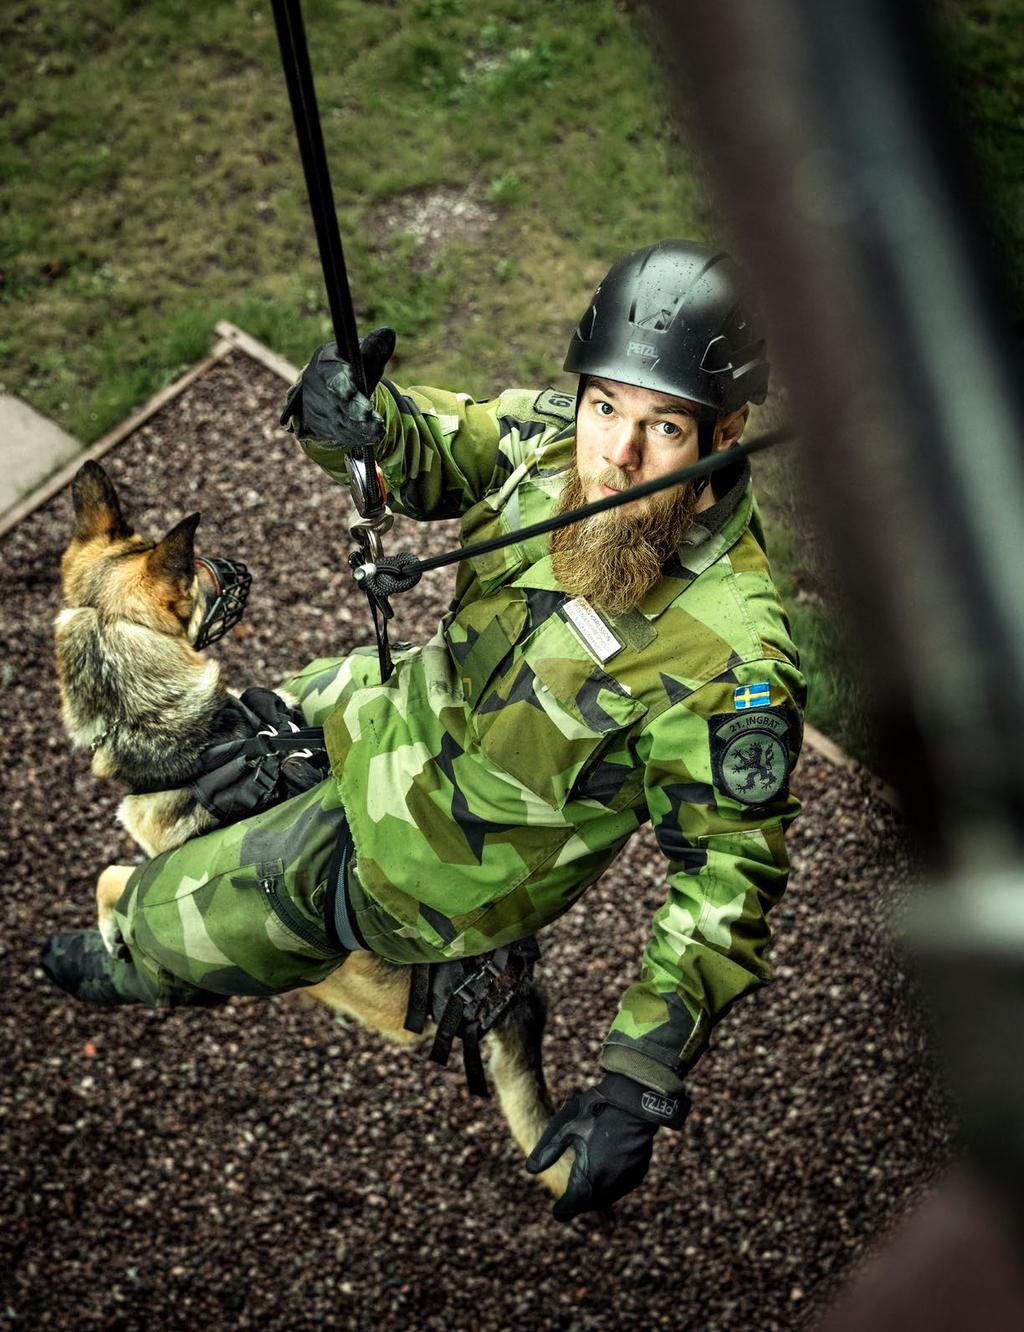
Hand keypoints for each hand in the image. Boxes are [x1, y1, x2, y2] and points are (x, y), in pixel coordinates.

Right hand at [280, 326, 395, 448]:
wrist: (330, 388)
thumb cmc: (351, 367)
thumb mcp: (362, 356)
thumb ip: (375, 348)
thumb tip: (388, 332)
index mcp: (324, 362)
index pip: (333, 378)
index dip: (347, 389)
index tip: (361, 398)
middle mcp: (315, 386)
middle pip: (335, 403)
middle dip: (356, 413)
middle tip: (375, 421)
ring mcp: (315, 407)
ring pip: (338, 421)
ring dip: (359, 429)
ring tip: (378, 430)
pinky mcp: (319, 425)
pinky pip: (337, 434)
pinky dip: (355, 437)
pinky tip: (371, 437)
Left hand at [525, 1072, 688, 1221]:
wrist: (633, 1100)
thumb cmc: (595, 1111)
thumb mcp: (564, 1127)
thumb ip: (547, 1151)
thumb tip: (530, 1170)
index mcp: (588, 1177)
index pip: (572, 1206)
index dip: (563, 1210)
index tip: (557, 1212)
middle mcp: (609, 1185)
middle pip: (590, 1203)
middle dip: (579, 1203)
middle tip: (569, 1203)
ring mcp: (627, 1180)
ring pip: (607, 1197)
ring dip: (596, 1196)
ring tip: (586, 1191)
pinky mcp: (639, 1172)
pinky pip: (622, 1186)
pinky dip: (611, 1185)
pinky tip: (606, 1175)